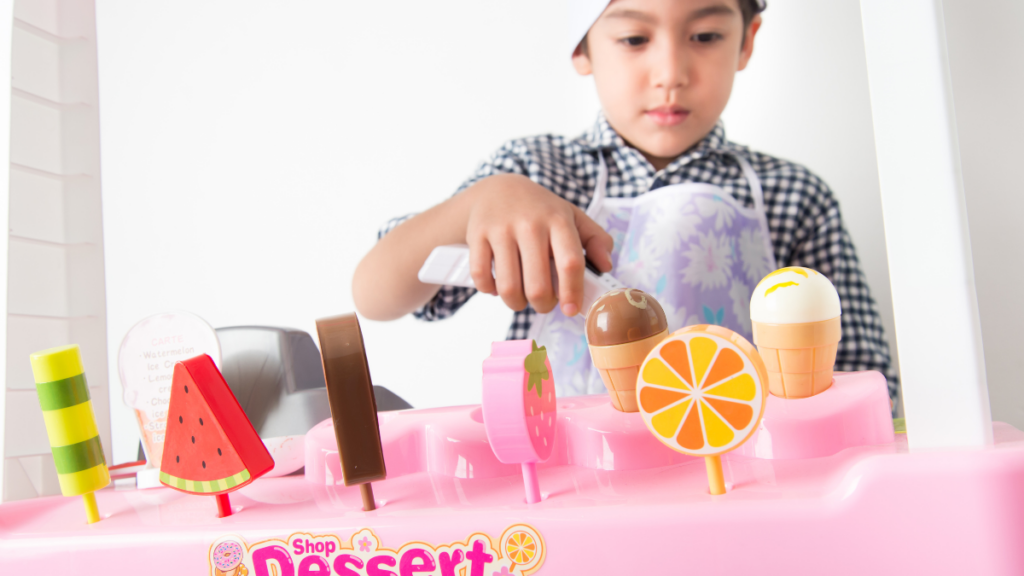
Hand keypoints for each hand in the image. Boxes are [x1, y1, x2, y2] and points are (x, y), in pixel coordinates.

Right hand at [465, 174, 612, 315]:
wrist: (499, 189)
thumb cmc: (541, 210)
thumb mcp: (572, 217)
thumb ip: (596, 239)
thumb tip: (606, 267)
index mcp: (558, 220)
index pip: (570, 263)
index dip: (572, 293)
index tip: (571, 309)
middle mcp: (529, 223)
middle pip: (538, 284)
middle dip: (543, 305)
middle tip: (544, 303)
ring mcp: (501, 229)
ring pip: (508, 287)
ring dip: (516, 304)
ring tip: (521, 300)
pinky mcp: (477, 234)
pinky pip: (481, 277)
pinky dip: (489, 290)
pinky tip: (498, 287)